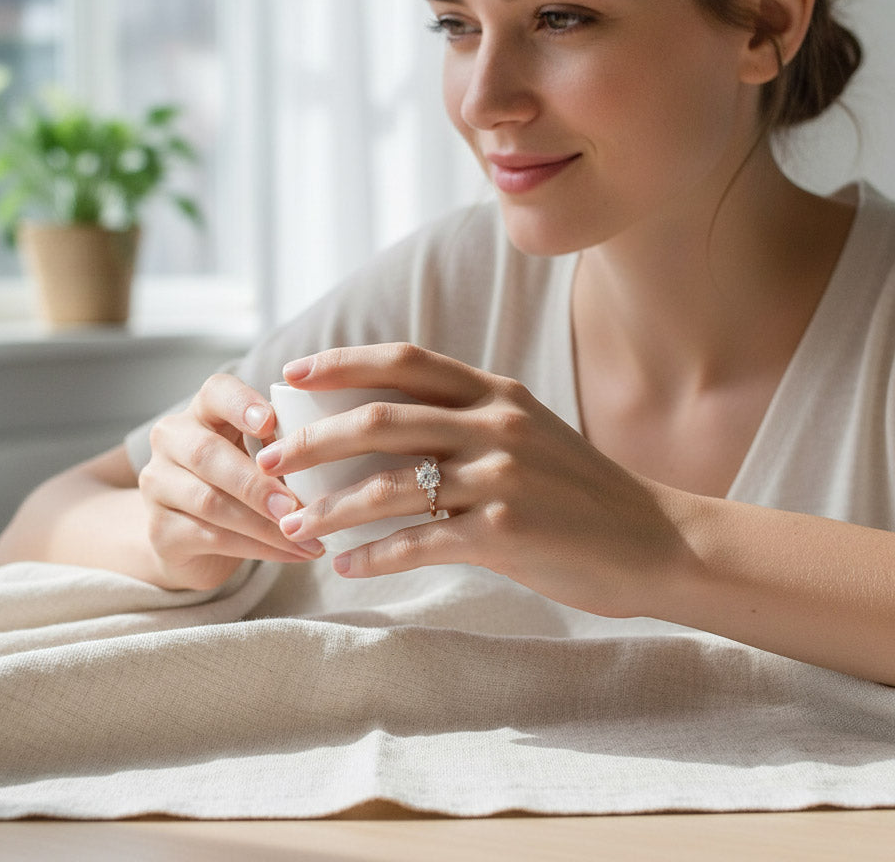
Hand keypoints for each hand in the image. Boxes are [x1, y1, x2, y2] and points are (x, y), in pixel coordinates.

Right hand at [138, 373, 323, 588]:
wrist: (195, 540)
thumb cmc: (241, 484)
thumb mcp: (259, 456)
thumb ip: (284, 447)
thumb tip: (335, 452)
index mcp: (201, 412)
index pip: (215, 392)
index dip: (241, 404)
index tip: (271, 421)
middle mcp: (171, 441)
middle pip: (207, 453)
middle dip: (257, 483)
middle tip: (296, 506)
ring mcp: (157, 485)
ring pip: (210, 502)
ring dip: (264, 524)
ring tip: (306, 537)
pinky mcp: (160, 530)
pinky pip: (212, 538)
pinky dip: (259, 548)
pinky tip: (293, 554)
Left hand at [256, 343, 688, 617]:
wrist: (656, 541)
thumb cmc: (579, 491)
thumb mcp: (526, 434)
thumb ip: (465, 421)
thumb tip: (379, 429)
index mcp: (496, 392)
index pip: (405, 361)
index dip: (343, 362)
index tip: (292, 373)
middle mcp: (495, 424)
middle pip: (380, 419)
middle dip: (312, 440)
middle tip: (270, 463)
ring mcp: (501, 477)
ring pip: (387, 484)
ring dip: (329, 507)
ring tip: (293, 524)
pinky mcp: (506, 533)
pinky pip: (418, 541)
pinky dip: (373, 555)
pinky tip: (347, 566)